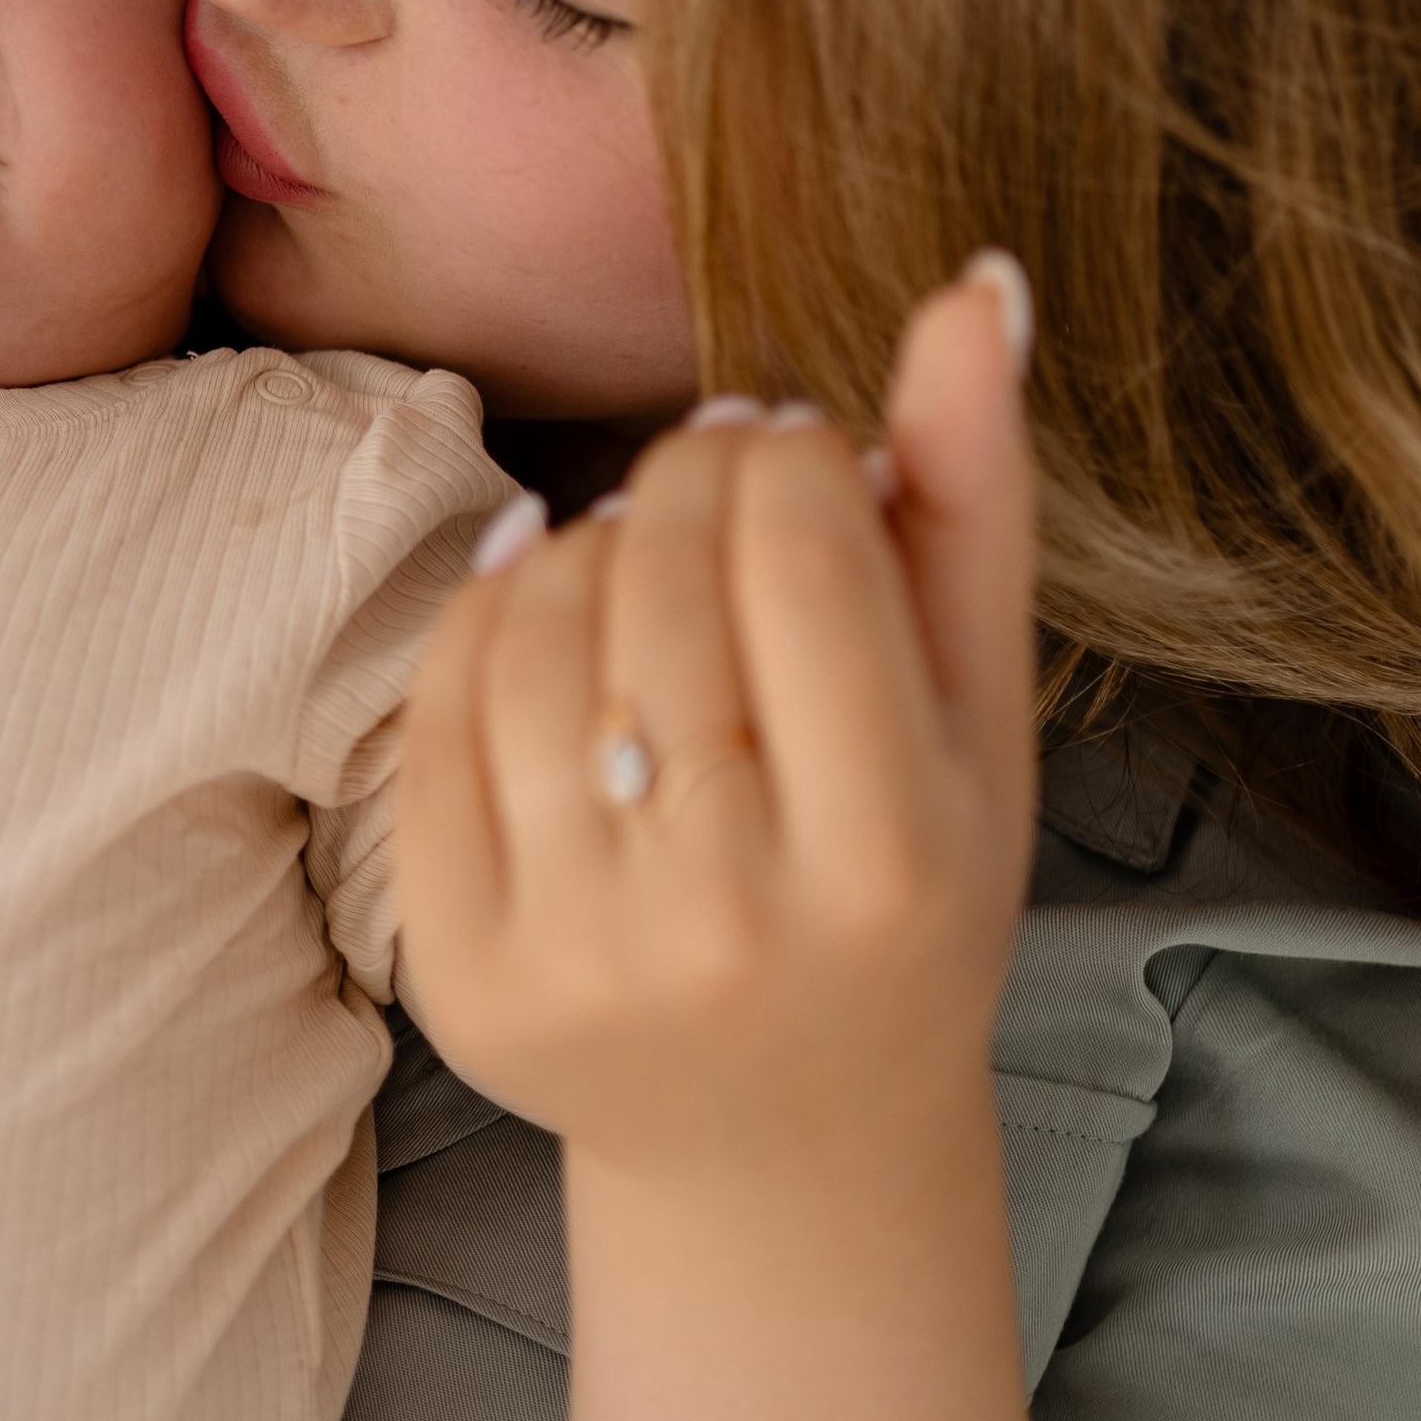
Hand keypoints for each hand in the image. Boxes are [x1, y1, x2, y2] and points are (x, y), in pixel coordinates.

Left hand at [399, 261, 1036, 1187]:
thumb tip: (981, 284)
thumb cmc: (902, 893)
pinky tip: (544, 593)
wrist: (778, 1136)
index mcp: (890, 862)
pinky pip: (439, 720)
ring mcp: (578, 956)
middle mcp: (728, 923)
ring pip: (539, 634)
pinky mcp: (462, 976)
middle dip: (681, 478)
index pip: (804, 558)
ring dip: (582, 538)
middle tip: (709, 472)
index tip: (792, 446)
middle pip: (664, 584)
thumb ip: (974, 502)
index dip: (785, 454)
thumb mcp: (980, 721)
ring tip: (639, 547)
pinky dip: (486, 619)